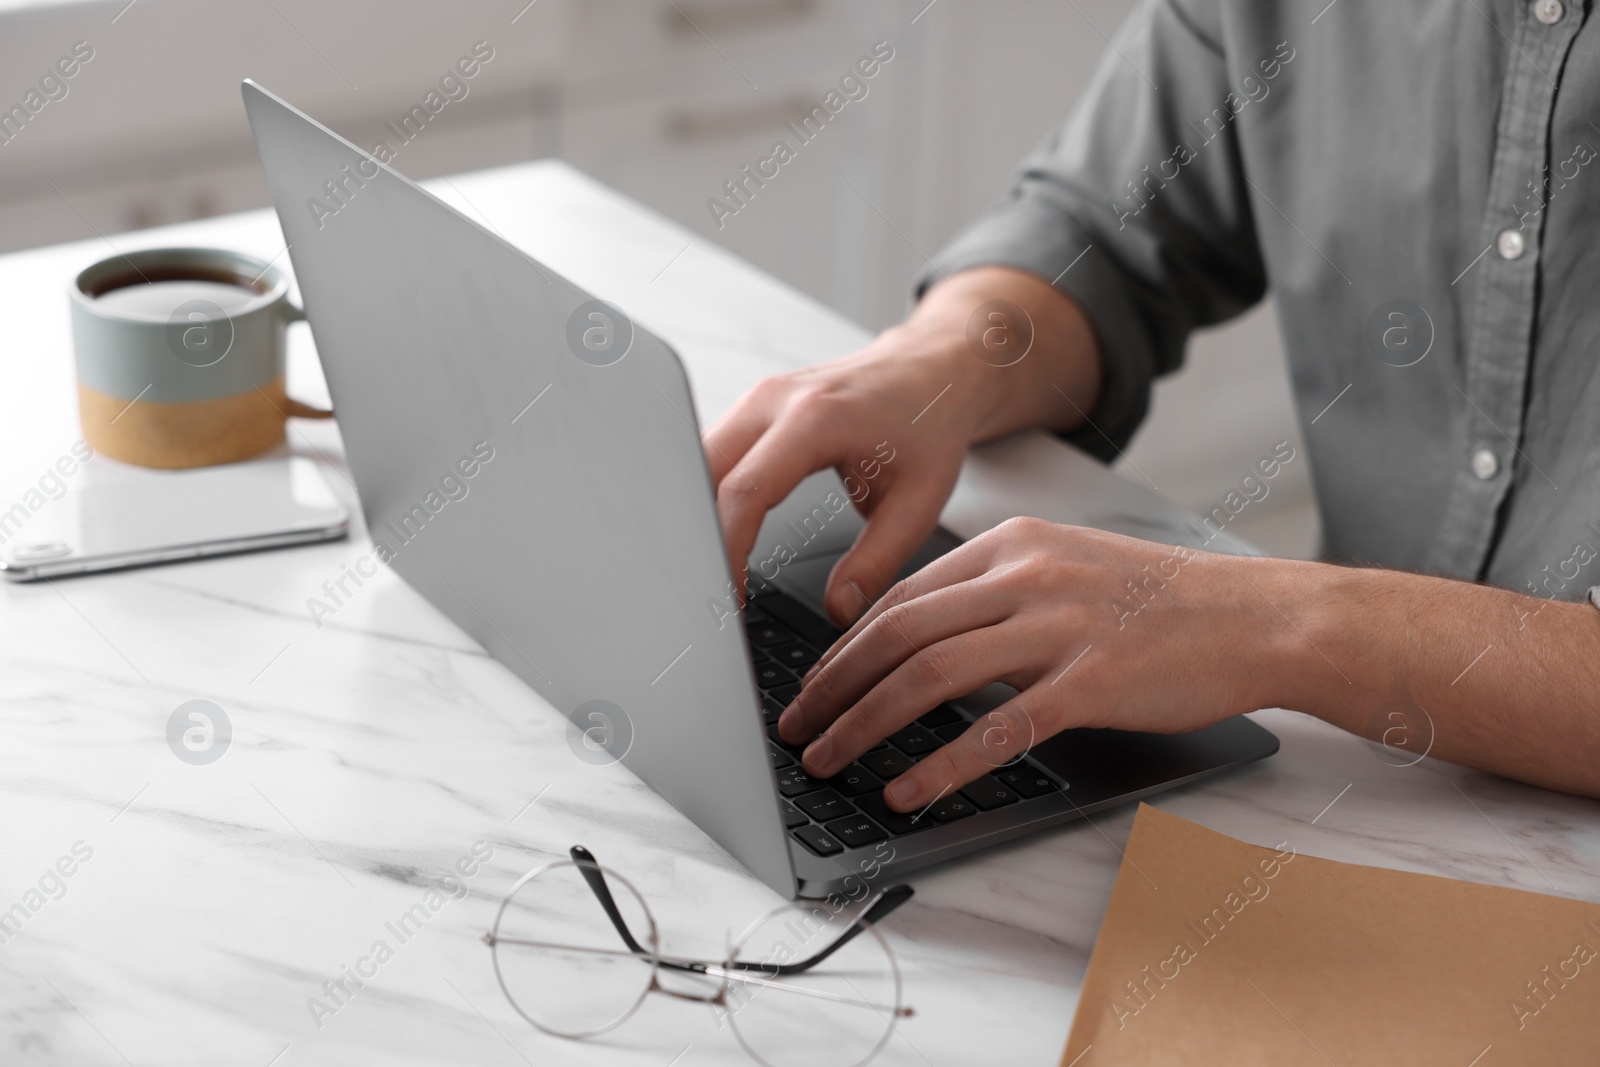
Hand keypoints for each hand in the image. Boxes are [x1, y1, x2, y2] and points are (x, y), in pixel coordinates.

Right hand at [703, 326, 977, 623]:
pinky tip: (721, 532)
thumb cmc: (928, 425)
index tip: (728, 595)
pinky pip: (711, 452)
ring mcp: (757, 399)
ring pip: (696, 461)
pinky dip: (707, 495)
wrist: (930, 372)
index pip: (745, 491)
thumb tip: (839, 610)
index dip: (728, 550)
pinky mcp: (752, 408)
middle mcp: (774, 400)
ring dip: (697, 514)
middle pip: (702, 472)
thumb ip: (877, 562)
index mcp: (815, 418)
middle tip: (711, 590)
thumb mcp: (918, 502)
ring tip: (714, 568)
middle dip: (697, 536)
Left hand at [777, 517, 1280, 809]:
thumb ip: (996, 594)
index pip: (900, 596)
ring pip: (930, 675)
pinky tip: (907, 789)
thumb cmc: (1161, 601)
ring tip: (826, 760)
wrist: (1257, 615)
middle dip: (833, 686)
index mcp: (1011, 544)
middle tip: (796, 728)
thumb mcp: (1067, 569)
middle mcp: (1025, 575)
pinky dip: (942, 763)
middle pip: (898, 632)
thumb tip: (920, 639)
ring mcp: (1058, 626)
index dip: (844, 646)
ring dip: (865, 724)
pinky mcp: (1092, 681)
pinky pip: (998, 728)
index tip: (813, 686)